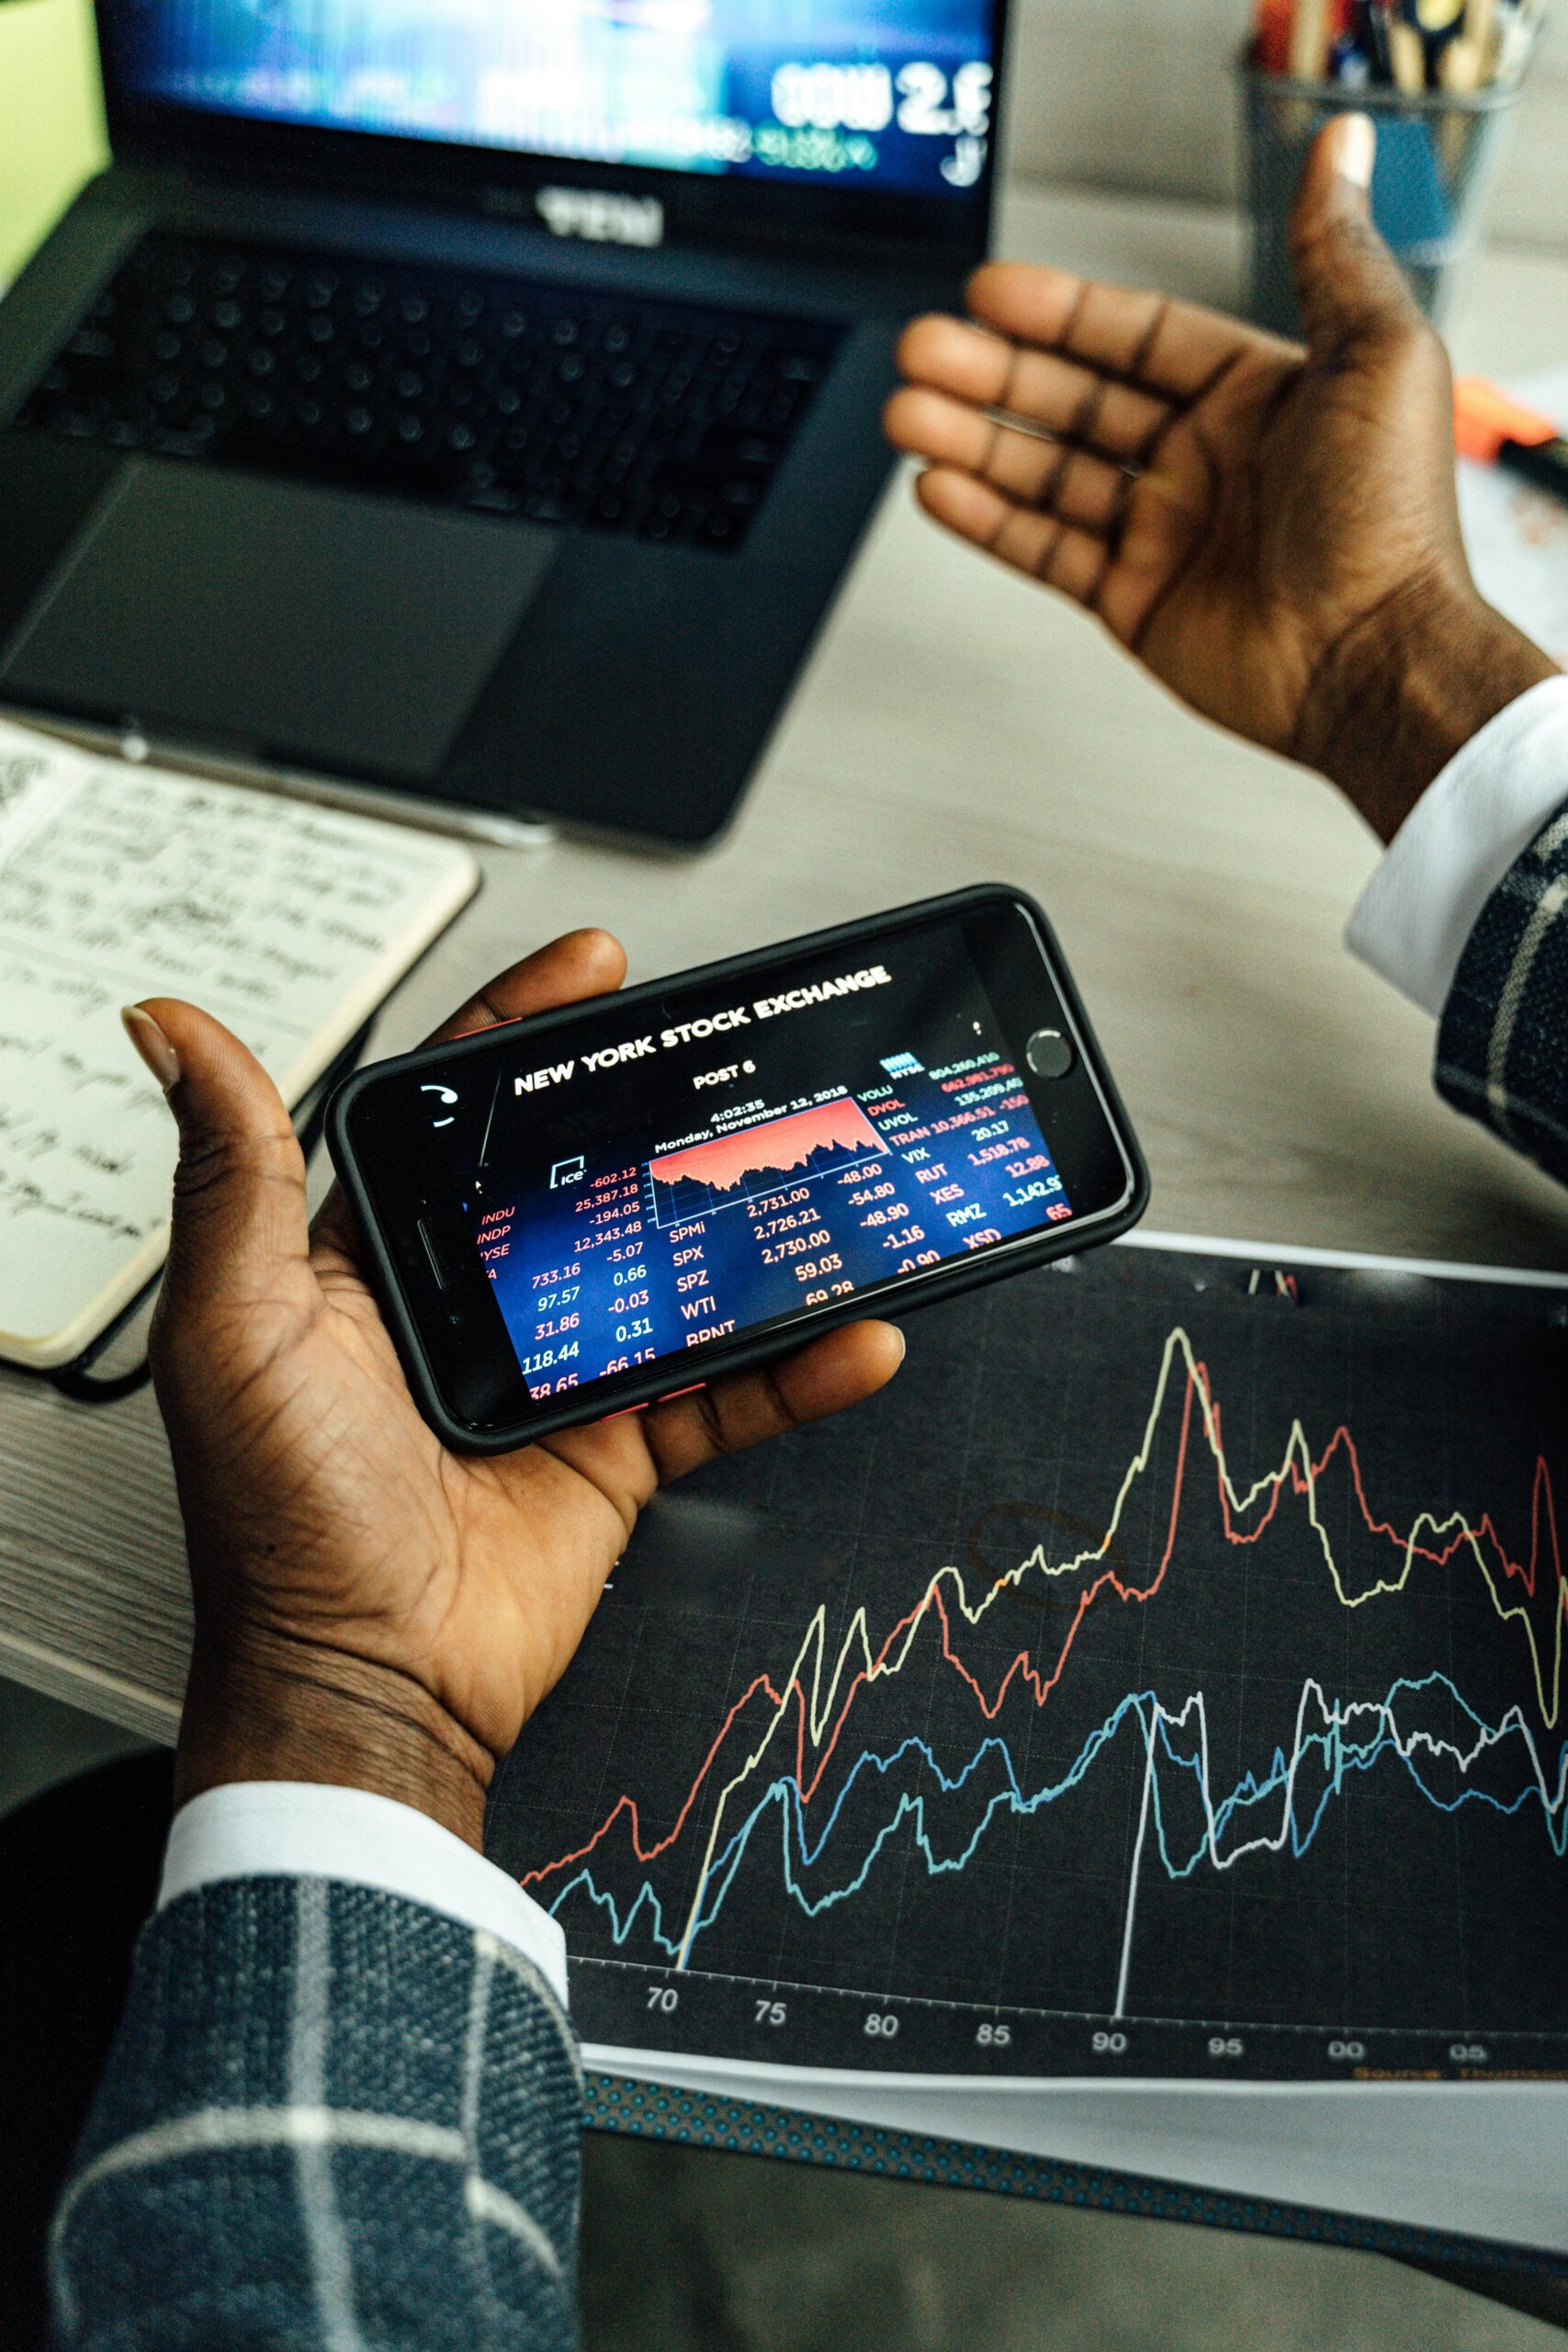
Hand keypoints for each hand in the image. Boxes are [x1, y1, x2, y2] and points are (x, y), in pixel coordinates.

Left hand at [124, 932, 903, 1848]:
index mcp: (376, 1261)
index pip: (459, 1113)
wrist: (370, 1685)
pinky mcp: (620, 1452)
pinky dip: (797, 1369)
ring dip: (751, 1229)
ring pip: (675, 1275)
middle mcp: (473, 1307)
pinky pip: (728, 1394)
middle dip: (656, 1108)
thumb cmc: (280, 1521)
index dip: (523, 1029)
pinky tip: (852, 1332)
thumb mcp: (238, 1326)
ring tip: (816, 1170)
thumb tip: (176, 1030)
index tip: (592, 970)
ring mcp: (557, 1377)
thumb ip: (233, 1174)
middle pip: (585, 1175)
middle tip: (725, 1051)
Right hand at [885, 115, 1557, 841]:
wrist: (1373, 656)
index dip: (1061, 311)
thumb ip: (1334, 252)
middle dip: (993, 373)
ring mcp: (1166, 532)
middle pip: (1073, 398)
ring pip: (1047, 472)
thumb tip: (1338, 154)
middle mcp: (1206, 460)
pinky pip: (1045, 550)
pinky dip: (988, 521)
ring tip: (909, 414)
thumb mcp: (1380, 353)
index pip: (1136, 335)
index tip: (992, 291)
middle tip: (925, 349)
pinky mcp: (1136, 601)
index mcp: (1257, 395)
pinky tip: (939, 487)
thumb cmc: (1392, 519)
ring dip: (974, 440)